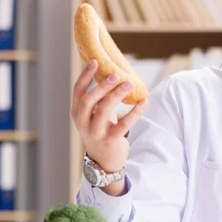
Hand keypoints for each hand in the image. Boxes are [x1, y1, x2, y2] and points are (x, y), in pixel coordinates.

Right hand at [70, 59, 148, 173]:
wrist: (104, 160)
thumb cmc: (102, 131)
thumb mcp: (95, 114)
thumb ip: (100, 98)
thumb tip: (111, 73)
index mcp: (77, 112)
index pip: (78, 91)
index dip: (85, 75)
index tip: (95, 61)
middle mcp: (82, 122)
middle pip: (88, 100)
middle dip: (102, 86)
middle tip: (116, 75)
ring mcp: (95, 132)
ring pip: (104, 110)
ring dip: (117, 95)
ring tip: (129, 84)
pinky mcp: (110, 141)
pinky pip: (123, 125)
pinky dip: (134, 113)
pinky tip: (144, 103)